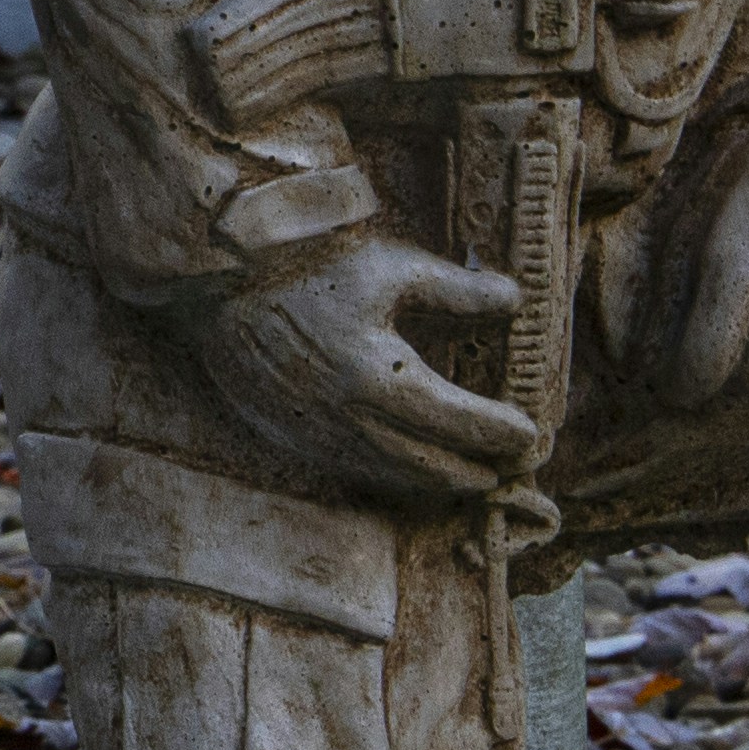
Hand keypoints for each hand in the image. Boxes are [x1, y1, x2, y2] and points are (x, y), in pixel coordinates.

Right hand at [202, 234, 545, 515]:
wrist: (221, 284)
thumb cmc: (311, 266)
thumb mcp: (392, 268)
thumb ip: (457, 291)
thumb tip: (514, 300)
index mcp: (377, 374)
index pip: (456, 419)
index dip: (497, 432)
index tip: (527, 434)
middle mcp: (347, 418)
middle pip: (428, 463)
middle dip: (474, 469)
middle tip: (510, 468)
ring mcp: (316, 434)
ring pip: (390, 476)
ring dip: (436, 483)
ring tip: (472, 478)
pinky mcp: (291, 437)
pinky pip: (353, 470)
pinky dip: (392, 478)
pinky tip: (411, 472)